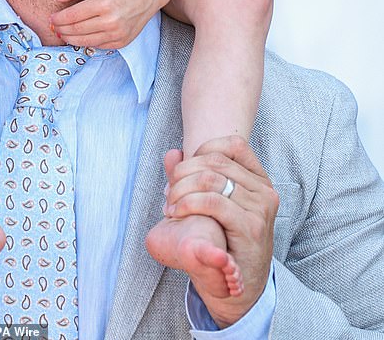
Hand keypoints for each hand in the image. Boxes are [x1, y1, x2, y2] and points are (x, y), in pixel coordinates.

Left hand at [49, 0, 159, 47]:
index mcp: (103, 3)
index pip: (72, 16)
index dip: (58, 19)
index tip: (51, 18)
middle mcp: (110, 21)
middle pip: (76, 30)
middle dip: (61, 29)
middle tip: (53, 26)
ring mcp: (116, 34)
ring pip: (84, 41)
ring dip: (69, 39)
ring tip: (61, 33)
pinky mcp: (120, 42)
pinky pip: (96, 46)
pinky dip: (84, 43)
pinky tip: (77, 37)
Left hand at [163, 136, 278, 327]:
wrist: (241, 288)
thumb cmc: (225, 242)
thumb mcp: (212, 206)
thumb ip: (192, 178)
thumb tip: (171, 154)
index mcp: (259, 179)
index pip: (232, 145)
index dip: (202, 151)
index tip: (184, 172)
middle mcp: (264, 190)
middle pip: (215, 162)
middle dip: (183, 173)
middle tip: (168, 192)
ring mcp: (261, 208)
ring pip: (211, 179)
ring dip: (181, 188)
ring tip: (170, 205)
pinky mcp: (251, 227)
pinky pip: (213, 202)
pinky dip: (188, 203)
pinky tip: (176, 212)